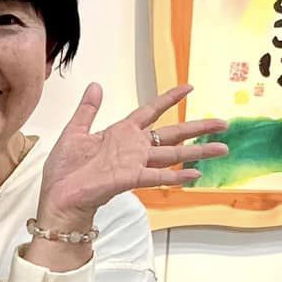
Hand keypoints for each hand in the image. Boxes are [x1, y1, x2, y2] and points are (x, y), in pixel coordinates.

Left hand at [36, 83, 226, 231]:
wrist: (58, 196)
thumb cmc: (65, 170)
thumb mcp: (75, 132)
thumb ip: (88, 109)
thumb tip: (95, 85)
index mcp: (121, 133)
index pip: (151, 111)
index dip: (169, 99)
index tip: (189, 87)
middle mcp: (133, 147)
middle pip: (172, 134)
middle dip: (198, 127)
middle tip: (223, 122)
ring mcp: (134, 164)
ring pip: (172, 155)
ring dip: (197, 151)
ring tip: (222, 148)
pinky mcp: (129, 179)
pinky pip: (157, 176)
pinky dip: (176, 176)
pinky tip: (196, 175)